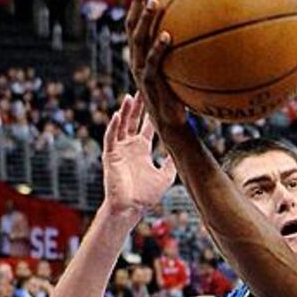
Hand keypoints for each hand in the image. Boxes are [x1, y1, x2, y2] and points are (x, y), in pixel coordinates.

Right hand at [102, 93, 175, 216]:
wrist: (130, 209)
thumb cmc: (146, 195)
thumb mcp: (166, 176)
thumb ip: (173, 161)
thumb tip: (185, 150)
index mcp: (142, 149)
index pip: (147, 126)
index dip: (152, 113)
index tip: (159, 98)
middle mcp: (130, 146)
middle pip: (134, 121)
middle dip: (139, 106)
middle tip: (143, 88)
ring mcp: (119, 150)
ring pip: (121, 125)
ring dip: (125, 111)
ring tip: (130, 96)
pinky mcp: (111, 156)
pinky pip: (111, 138)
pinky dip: (114, 127)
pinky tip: (118, 115)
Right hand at [125, 0, 185, 133]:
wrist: (172, 125)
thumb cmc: (179, 100)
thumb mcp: (181, 74)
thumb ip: (185, 57)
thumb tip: (208, 39)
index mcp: (142, 56)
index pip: (136, 24)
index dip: (138, 4)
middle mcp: (137, 61)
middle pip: (132, 26)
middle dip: (138, 3)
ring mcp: (141, 72)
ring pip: (139, 40)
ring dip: (146, 20)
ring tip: (155, 2)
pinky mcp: (150, 84)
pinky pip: (153, 63)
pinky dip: (158, 48)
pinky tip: (168, 36)